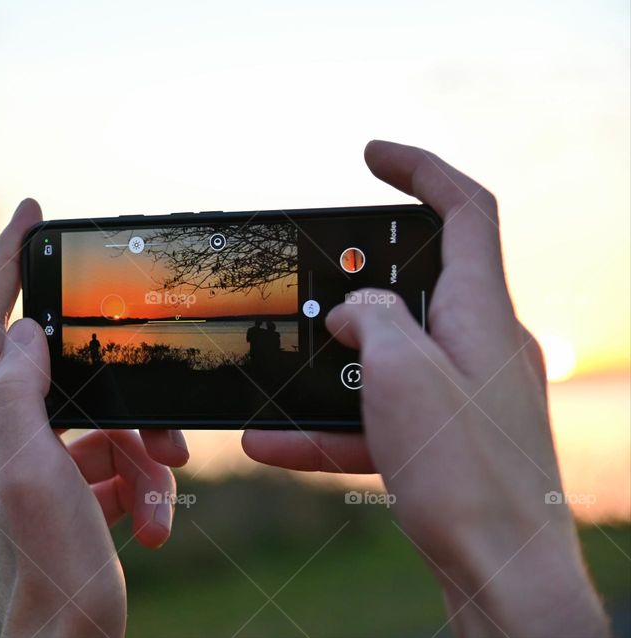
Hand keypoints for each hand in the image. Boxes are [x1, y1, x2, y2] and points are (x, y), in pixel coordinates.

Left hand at [0, 199, 188, 637]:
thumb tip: (22, 332)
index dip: (4, 258)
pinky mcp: (81, 491)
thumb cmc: (47, 567)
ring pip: (110, 421)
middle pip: (67, 369)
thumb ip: (17, 396)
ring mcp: (51, 464)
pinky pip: (124, 465)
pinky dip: (148, 488)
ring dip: (146, 453)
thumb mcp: (28, 471)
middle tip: (156, 414)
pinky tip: (154, 524)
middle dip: (120, 384)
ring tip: (160, 490)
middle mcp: (15, 434)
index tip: (33, 214)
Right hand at [242, 141, 608, 636]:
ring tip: (274, 384)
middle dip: (351, 290)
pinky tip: (275, 443)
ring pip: (385, 360)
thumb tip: (354, 311)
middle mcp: (478, 346)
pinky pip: (378, 416)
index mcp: (480, 313)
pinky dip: (331, 426)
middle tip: (307, 293)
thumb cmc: (465, 474)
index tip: (372, 155)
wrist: (500, 574)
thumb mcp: (403, 375)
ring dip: (327, 373)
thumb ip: (371, 320)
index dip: (419, 170)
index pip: (465, 210)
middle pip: (413, 286)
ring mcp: (461, 394)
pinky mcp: (444, 439)